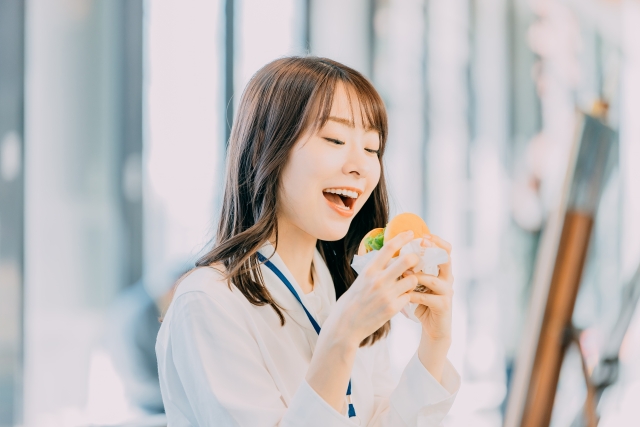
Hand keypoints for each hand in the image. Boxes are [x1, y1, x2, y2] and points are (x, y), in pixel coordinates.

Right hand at [322, 230, 420, 345]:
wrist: (346, 325)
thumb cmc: (353, 301)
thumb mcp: (360, 280)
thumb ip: (375, 270)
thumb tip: (389, 257)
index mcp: (369, 270)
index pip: (389, 248)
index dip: (402, 238)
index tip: (411, 233)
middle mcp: (378, 280)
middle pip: (407, 260)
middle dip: (415, 258)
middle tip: (416, 260)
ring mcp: (386, 295)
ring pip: (412, 280)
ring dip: (412, 280)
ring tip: (407, 284)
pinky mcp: (392, 308)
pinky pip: (408, 297)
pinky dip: (407, 297)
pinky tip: (400, 299)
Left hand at [405, 234, 453, 341]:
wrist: (432, 328)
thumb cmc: (421, 302)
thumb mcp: (416, 283)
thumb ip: (411, 270)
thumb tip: (393, 254)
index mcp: (441, 271)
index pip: (445, 250)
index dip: (437, 241)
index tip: (423, 235)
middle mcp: (447, 279)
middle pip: (446, 259)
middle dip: (433, 250)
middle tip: (421, 243)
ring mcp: (447, 292)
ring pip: (433, 279)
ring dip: (417, 276)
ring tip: (403, 273)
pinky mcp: (443, 305)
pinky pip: (426, 297)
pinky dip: (413, 295)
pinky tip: (403, 294)